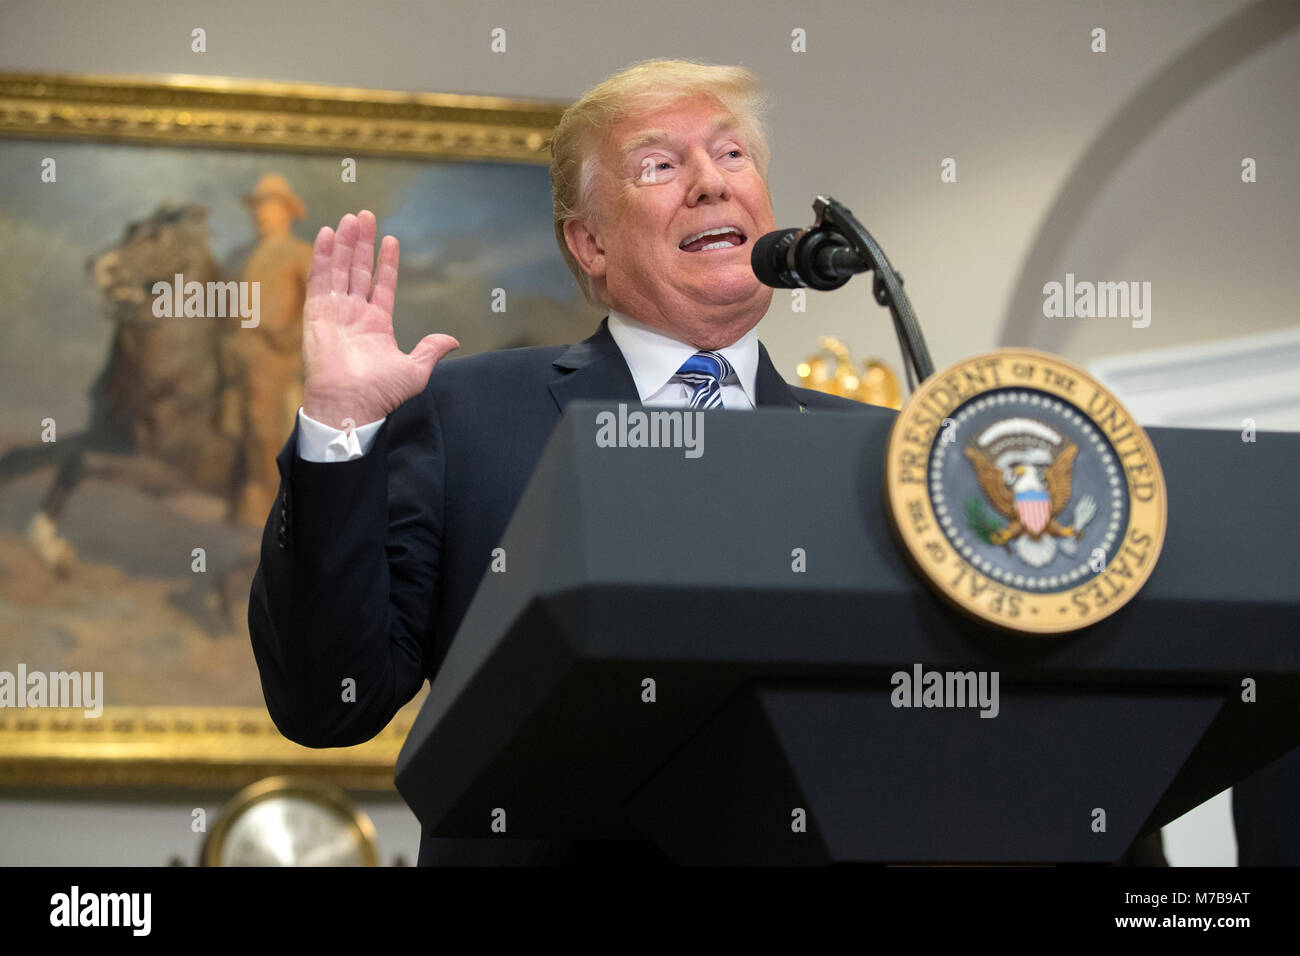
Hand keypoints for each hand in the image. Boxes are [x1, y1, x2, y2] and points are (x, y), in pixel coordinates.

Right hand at [301, 210, 458, 428]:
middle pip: (358, 271)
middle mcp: (354, 316)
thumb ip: (431, 350)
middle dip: (362, 243)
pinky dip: (322, 256)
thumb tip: (453, 340)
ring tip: (351, 218)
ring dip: (344, 243)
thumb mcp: (415, 370)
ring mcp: (335, 313)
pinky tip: (327, 234)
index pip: (382, 286)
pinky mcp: (317, 313)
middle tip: (366, 215)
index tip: (391, 239)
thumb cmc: (381, 393)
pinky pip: (319, 279)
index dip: (386, 263)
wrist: (351, 405)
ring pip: (339, 270)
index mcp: (376, 326)